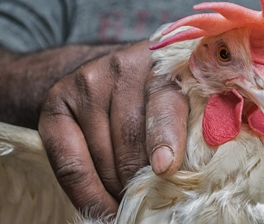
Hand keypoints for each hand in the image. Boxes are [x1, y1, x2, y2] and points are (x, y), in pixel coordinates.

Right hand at [38, 40, 188, 215]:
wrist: (111, 76)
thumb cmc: (157, 98)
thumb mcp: (184, 100)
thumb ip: (194, 126)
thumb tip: (191, 173)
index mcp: (165, 65)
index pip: (164, 101)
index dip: (165, 135)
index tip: (164, 168)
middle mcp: (124, 66)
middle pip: (131, 137)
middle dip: (143, 179)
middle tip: (152, 201)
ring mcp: (88, 81)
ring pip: (103, 156)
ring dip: (119, 188)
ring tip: (130, 202)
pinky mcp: (58, 100)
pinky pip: (70, 162)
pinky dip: (87, 193)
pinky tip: (101, 207)